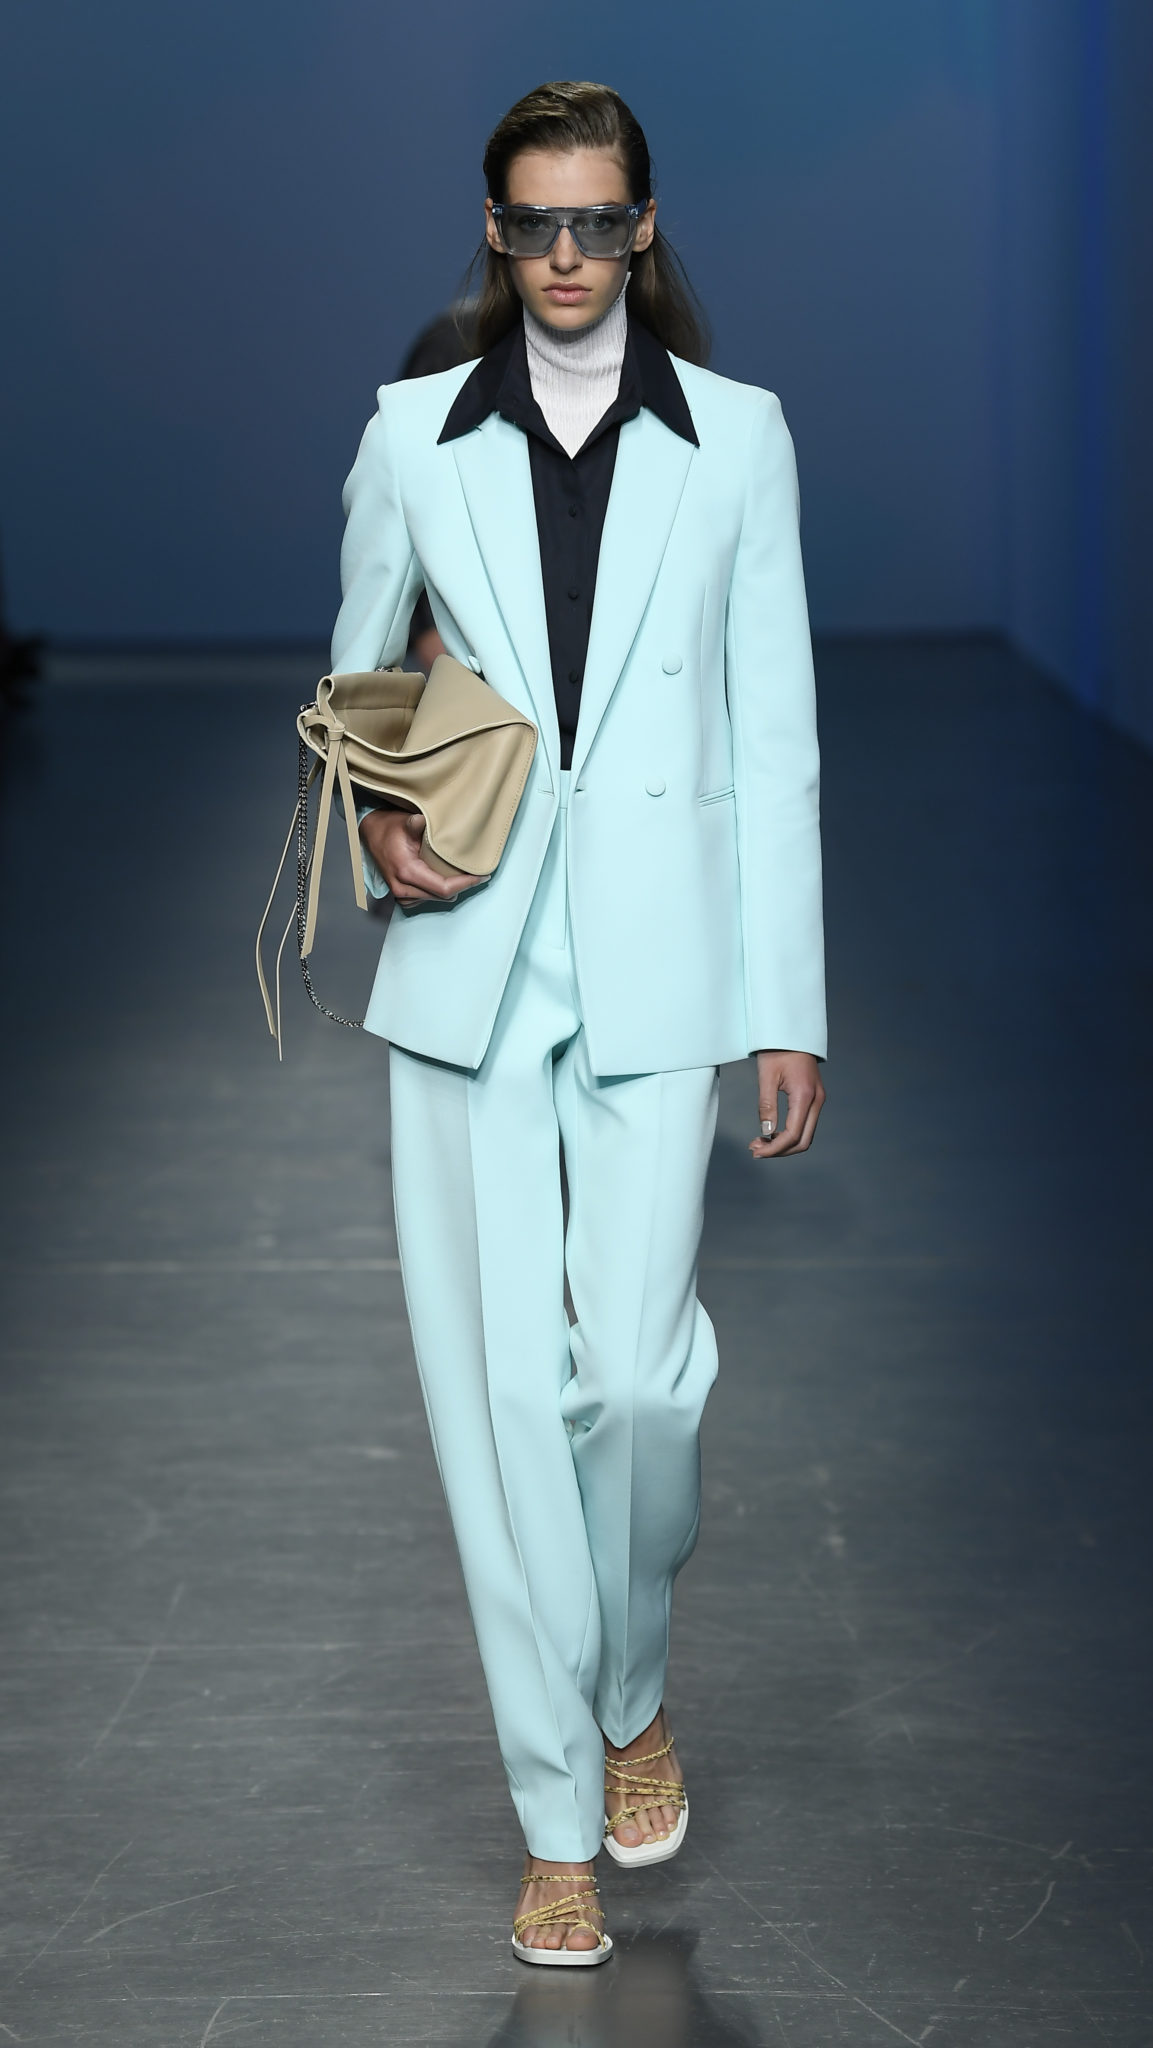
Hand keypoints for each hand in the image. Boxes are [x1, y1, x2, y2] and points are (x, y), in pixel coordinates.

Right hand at [359, 808, 482, 906]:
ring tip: (464, 874)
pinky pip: (428, 898)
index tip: (481, 875)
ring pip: (436, 899)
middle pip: (443, 896)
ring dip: (451, 889)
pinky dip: (439, 890)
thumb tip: (423, 820)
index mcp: (406, 872)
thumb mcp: (404, 822)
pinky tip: (446, 876)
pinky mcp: (402, 896)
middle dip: (462, 886)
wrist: (371, 834)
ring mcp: (401, 895)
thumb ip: (416, 823)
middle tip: (478, 873)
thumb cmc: (388, 828)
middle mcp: (403, 888)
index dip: (465, 883)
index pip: (443, 888)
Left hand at [749, 1049, 824, 1159]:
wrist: (792, 1032)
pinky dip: (789, 1134)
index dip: (774, 1148)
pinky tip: (771, 1133)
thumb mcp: (766, 1076)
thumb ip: (766, 1105)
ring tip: (760, 1142)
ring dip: (784, 1144)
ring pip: (805, 1135)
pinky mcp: (814, 1098)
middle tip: (756, 1149)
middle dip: (779, 1150)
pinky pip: (805, 1124)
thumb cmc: (777, 1050)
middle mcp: (817, 1100)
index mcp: (805, 1095)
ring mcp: (818, 1100)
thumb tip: (766, 1133)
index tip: (755, 1151)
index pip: (793, 1135)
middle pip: (803, 1141)